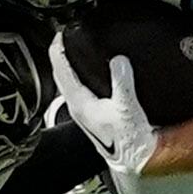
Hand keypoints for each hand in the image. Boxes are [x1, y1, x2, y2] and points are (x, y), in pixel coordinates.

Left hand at [48, 35, 158, 175]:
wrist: (134, 159)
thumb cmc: (129, 140)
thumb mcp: (127, 108)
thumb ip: (122, 82)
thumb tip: (118, 60)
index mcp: (79, 103)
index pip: (61, 71)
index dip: (58, 50)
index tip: (59, 34)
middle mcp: (76, 107)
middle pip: (60, 75)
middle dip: (60, 54)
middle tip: (63, 37)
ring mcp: (81, 111)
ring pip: (66, 83)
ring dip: (66, 65)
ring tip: (71, 50)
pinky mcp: (90, 114)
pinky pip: (76, 89)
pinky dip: (76, 76)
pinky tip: (86, 73)